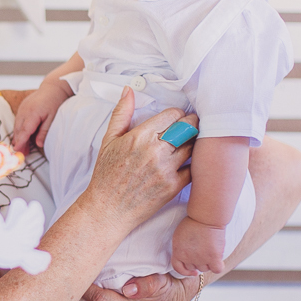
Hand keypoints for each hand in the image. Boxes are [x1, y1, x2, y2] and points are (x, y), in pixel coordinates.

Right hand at [12, 82, 71, 153]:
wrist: (53, 87)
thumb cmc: (55, 102)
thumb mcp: (53, 118)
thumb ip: (44, 131)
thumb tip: (38, 144)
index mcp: (32, 113)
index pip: (24, 131)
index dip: (20, 142)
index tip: (16, 150)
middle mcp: (24, 111)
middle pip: (19, 130)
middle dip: (19, 142)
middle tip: (22, 153)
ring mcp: (22, 108)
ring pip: (17, 126)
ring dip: (18, 137)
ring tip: (21, 147)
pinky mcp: (22, 107)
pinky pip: (18, 120)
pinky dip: (19, 129)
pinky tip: (22, 136)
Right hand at [82, 88, 196, 234]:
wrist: (107, 210)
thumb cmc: (106, 175)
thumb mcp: (108, 140)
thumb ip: (121, 113)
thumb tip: (129, 90)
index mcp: (139, 136)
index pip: (173, 115)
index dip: (177, 115)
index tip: (177, 119)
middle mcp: (155, 151)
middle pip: (189, 128)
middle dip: (191, 125)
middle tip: (190, 127)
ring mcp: (166, 169)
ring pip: (194, 147)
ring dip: (193, 144)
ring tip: (189, 145)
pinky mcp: (173, 187)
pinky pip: (194, 169)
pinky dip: (193, 165)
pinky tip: (187, 163)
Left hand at [171, 216, 226, 275]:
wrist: (206, 217)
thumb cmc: (193, 223)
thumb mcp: (179, 236)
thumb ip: (181, 248)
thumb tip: (186, 256)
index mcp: (178, 252)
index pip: (178, 268)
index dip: (185, 271)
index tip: (192, 271)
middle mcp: (189, 258)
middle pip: (193, 268)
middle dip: (196, 263)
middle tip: (202, 253)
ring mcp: (201, 259)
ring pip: (204, 269)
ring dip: (207, 263)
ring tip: (209, 252)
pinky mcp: (214, 257)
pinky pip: (216, 269)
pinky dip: (217, 267)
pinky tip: (217, 261)